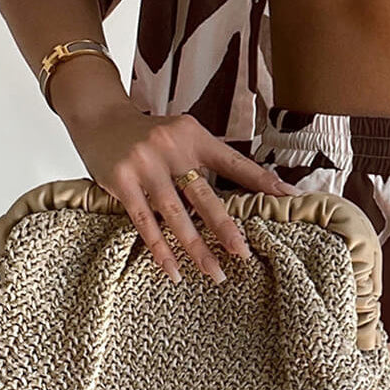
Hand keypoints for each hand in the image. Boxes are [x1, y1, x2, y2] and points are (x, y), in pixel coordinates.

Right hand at [66, 106, 293, 283]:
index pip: (234, 162)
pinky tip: (173, 269)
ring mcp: (145, 165)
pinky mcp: (121, 181)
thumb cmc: (148, 132)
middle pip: (204, 195)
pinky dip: (160, 248)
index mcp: (194, 136)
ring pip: (175, 214)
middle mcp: (172, 148)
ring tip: (213, 272)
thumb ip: (207, 158)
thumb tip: (247, 188)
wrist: (100, 117)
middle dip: (225, 227)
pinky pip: (144, 222)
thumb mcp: (183, 134)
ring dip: (195, 247)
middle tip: (242, 253)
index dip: (262, 180)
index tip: (289, 197)